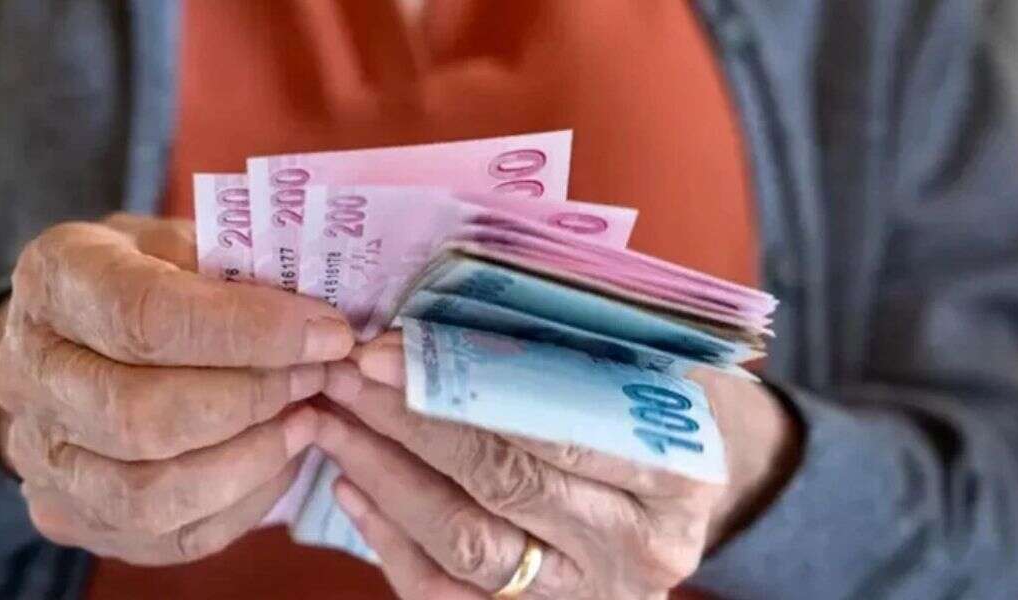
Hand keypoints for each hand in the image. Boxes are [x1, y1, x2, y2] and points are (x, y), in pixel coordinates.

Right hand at [0, 214, 352, 564]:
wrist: (83, 335)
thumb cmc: (154, 276)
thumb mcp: (189, 241)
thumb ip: (241, 269)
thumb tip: (322, 324)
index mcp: (54, 280)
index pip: (144, 317)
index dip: (248, 331)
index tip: (327, 332)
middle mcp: (26, 372)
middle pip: (141, 415)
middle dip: (252, 398)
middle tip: (319, 375)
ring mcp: (39, 456)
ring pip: (148, 493)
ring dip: (250, 460)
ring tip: (306, 421)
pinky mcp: (70, 515)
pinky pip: (166, 536)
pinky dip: (242, 505)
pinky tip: (282, 460)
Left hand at [317, 333, 799, 598]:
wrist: (684, 506)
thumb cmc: (657, 417)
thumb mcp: (653, 373)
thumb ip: (583, 345)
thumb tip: (466, 296)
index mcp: (676, 473)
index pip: (552, 429)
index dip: (462, 390)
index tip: (389, 349)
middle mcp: (635, 547)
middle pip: (501, 484)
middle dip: (408, 424)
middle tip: (345, 375)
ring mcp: (583, 594)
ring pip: (463, 543)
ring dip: (385, 476)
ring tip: (333, 420)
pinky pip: (444, 594)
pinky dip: (389, 541)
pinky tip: (352, 485)